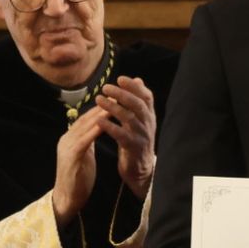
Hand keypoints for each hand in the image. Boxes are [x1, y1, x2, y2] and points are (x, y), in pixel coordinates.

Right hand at [53, 107, 106, 223]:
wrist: (67, 199)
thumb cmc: (78, 179)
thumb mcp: (84, 156)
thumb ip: (88, 142)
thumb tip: (96, 128)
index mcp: (70, 139)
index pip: (86, 119)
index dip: (100, 108)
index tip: (115, 99)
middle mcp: (66, 139)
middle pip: (85, 119)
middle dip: (101, 107)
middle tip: (116, 96)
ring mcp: (67, 148)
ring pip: (84, 127)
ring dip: (99, 115)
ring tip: (113, 106)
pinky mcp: (71, 158)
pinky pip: (83, 141)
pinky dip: (93, 131)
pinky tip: (104, 125)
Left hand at [96, 76, 156, 199]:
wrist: (140, 168)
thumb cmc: (136, 139)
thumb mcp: (139, 119)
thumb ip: (138, 100)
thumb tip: (138, 79)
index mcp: (149, 115)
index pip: (146, 96)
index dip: (134, 87)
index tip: (120, 78)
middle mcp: (148, 124)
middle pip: (138, 105)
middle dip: (122, 94)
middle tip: (106, 87)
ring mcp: (142, 136)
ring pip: (129, 118)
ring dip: (113, 107)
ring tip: (99, 99)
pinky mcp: (134, 148)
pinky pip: (122, 136)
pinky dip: (110, 127)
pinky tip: (99, 120)